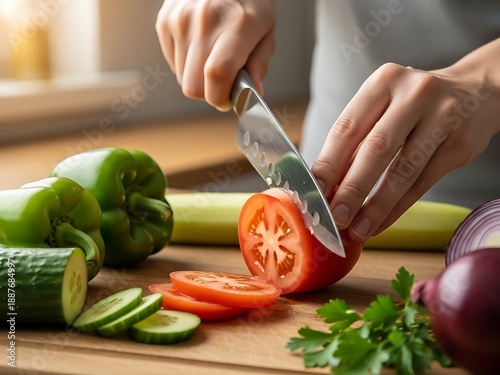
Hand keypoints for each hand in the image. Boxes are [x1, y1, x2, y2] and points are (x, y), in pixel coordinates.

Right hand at [156, 0, 275, 110]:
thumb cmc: (248, 0)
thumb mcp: (266, 29)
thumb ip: (259, 64)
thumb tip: (250, 93)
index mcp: (237, 25)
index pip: (218, 74)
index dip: (220, 97)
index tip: (228, 100)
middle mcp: (204, 21)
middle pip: (193, 86)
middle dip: (208, 93)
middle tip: (223, 83)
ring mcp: (180, 20)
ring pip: (182, 78)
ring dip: (198, 77)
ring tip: (212, 56)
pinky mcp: (165, 21)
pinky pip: (172, 62)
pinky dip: (187, 63)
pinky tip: (200, 46)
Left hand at [312, 49, 499, 241]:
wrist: (475, 92)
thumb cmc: (412, 105)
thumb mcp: (383, 106)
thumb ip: (357, 140)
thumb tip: (326, 186)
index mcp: (383, 83)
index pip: (347, 128)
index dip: (327, 164)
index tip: (313, 193)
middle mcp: (414, 95)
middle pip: (376, 149)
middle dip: (351, 189)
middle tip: (334, 217)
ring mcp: (442, 118)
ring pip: (403, 170)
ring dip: (376, 206)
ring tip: (357, 229)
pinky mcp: (460, 144)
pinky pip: (423, 183)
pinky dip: (398, 208)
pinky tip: (380, 223)